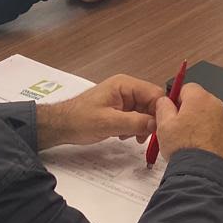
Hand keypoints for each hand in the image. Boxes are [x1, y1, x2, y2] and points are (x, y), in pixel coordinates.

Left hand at [35, 74, 164, 148]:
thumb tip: (156, 124)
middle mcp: (126, 89)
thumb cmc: (79, 120)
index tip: (162, 128)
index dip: (160, 110)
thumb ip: (135, 122)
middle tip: (146, 137)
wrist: (59, 126)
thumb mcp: (108, 123)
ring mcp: (122, 99)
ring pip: (144, 112)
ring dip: (142, 126)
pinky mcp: (119, 110)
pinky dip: (134, 128)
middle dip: (150, 120)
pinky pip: (135, 117)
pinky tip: (124, 136)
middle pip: (150, 103)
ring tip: (132, 137)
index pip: (154, 94)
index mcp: (125, 85)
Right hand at [156, 82, 222, 161]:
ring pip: (207, 116)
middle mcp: (215, 105)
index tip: (170, 111)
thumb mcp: (164, 124)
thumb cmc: (184, 147)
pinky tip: (197, 147)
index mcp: (199, 98)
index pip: (186, 88)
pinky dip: (207, 134)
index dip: (176, 100)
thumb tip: (164, 101)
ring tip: (186, 141)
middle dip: (187, 112)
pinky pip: (215, 129)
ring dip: (197, 124)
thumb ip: (163, 107)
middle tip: (176, 128)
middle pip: (198, 102)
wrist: (203, 170)